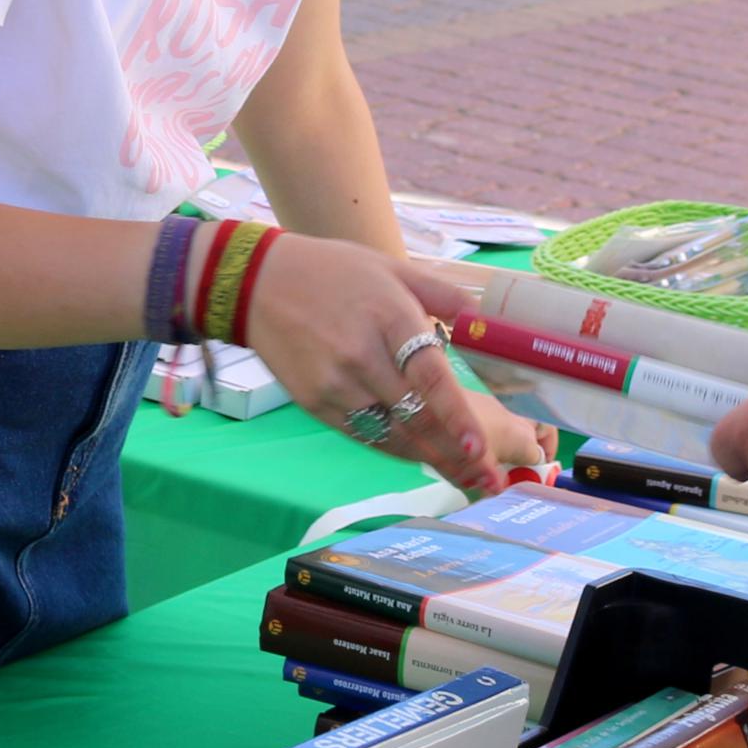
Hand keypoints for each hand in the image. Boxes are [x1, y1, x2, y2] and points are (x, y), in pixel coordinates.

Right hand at [237, 237, 549, 490]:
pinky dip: (395, 449)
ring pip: (392, 435)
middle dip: (457, 454)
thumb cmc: (334, 271)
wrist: (257, 283)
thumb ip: (444, 294)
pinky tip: (420, 456)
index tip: (480, 448)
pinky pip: (364, 436)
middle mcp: (361, 357)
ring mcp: (335, 385)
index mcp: (388, 318)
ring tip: (466, 477)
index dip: (456, 417)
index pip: (429, 378)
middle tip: (490, 479)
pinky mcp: (315, 404)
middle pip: (415, 418)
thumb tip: (485, 320)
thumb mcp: (392, 268)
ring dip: (430, 458)